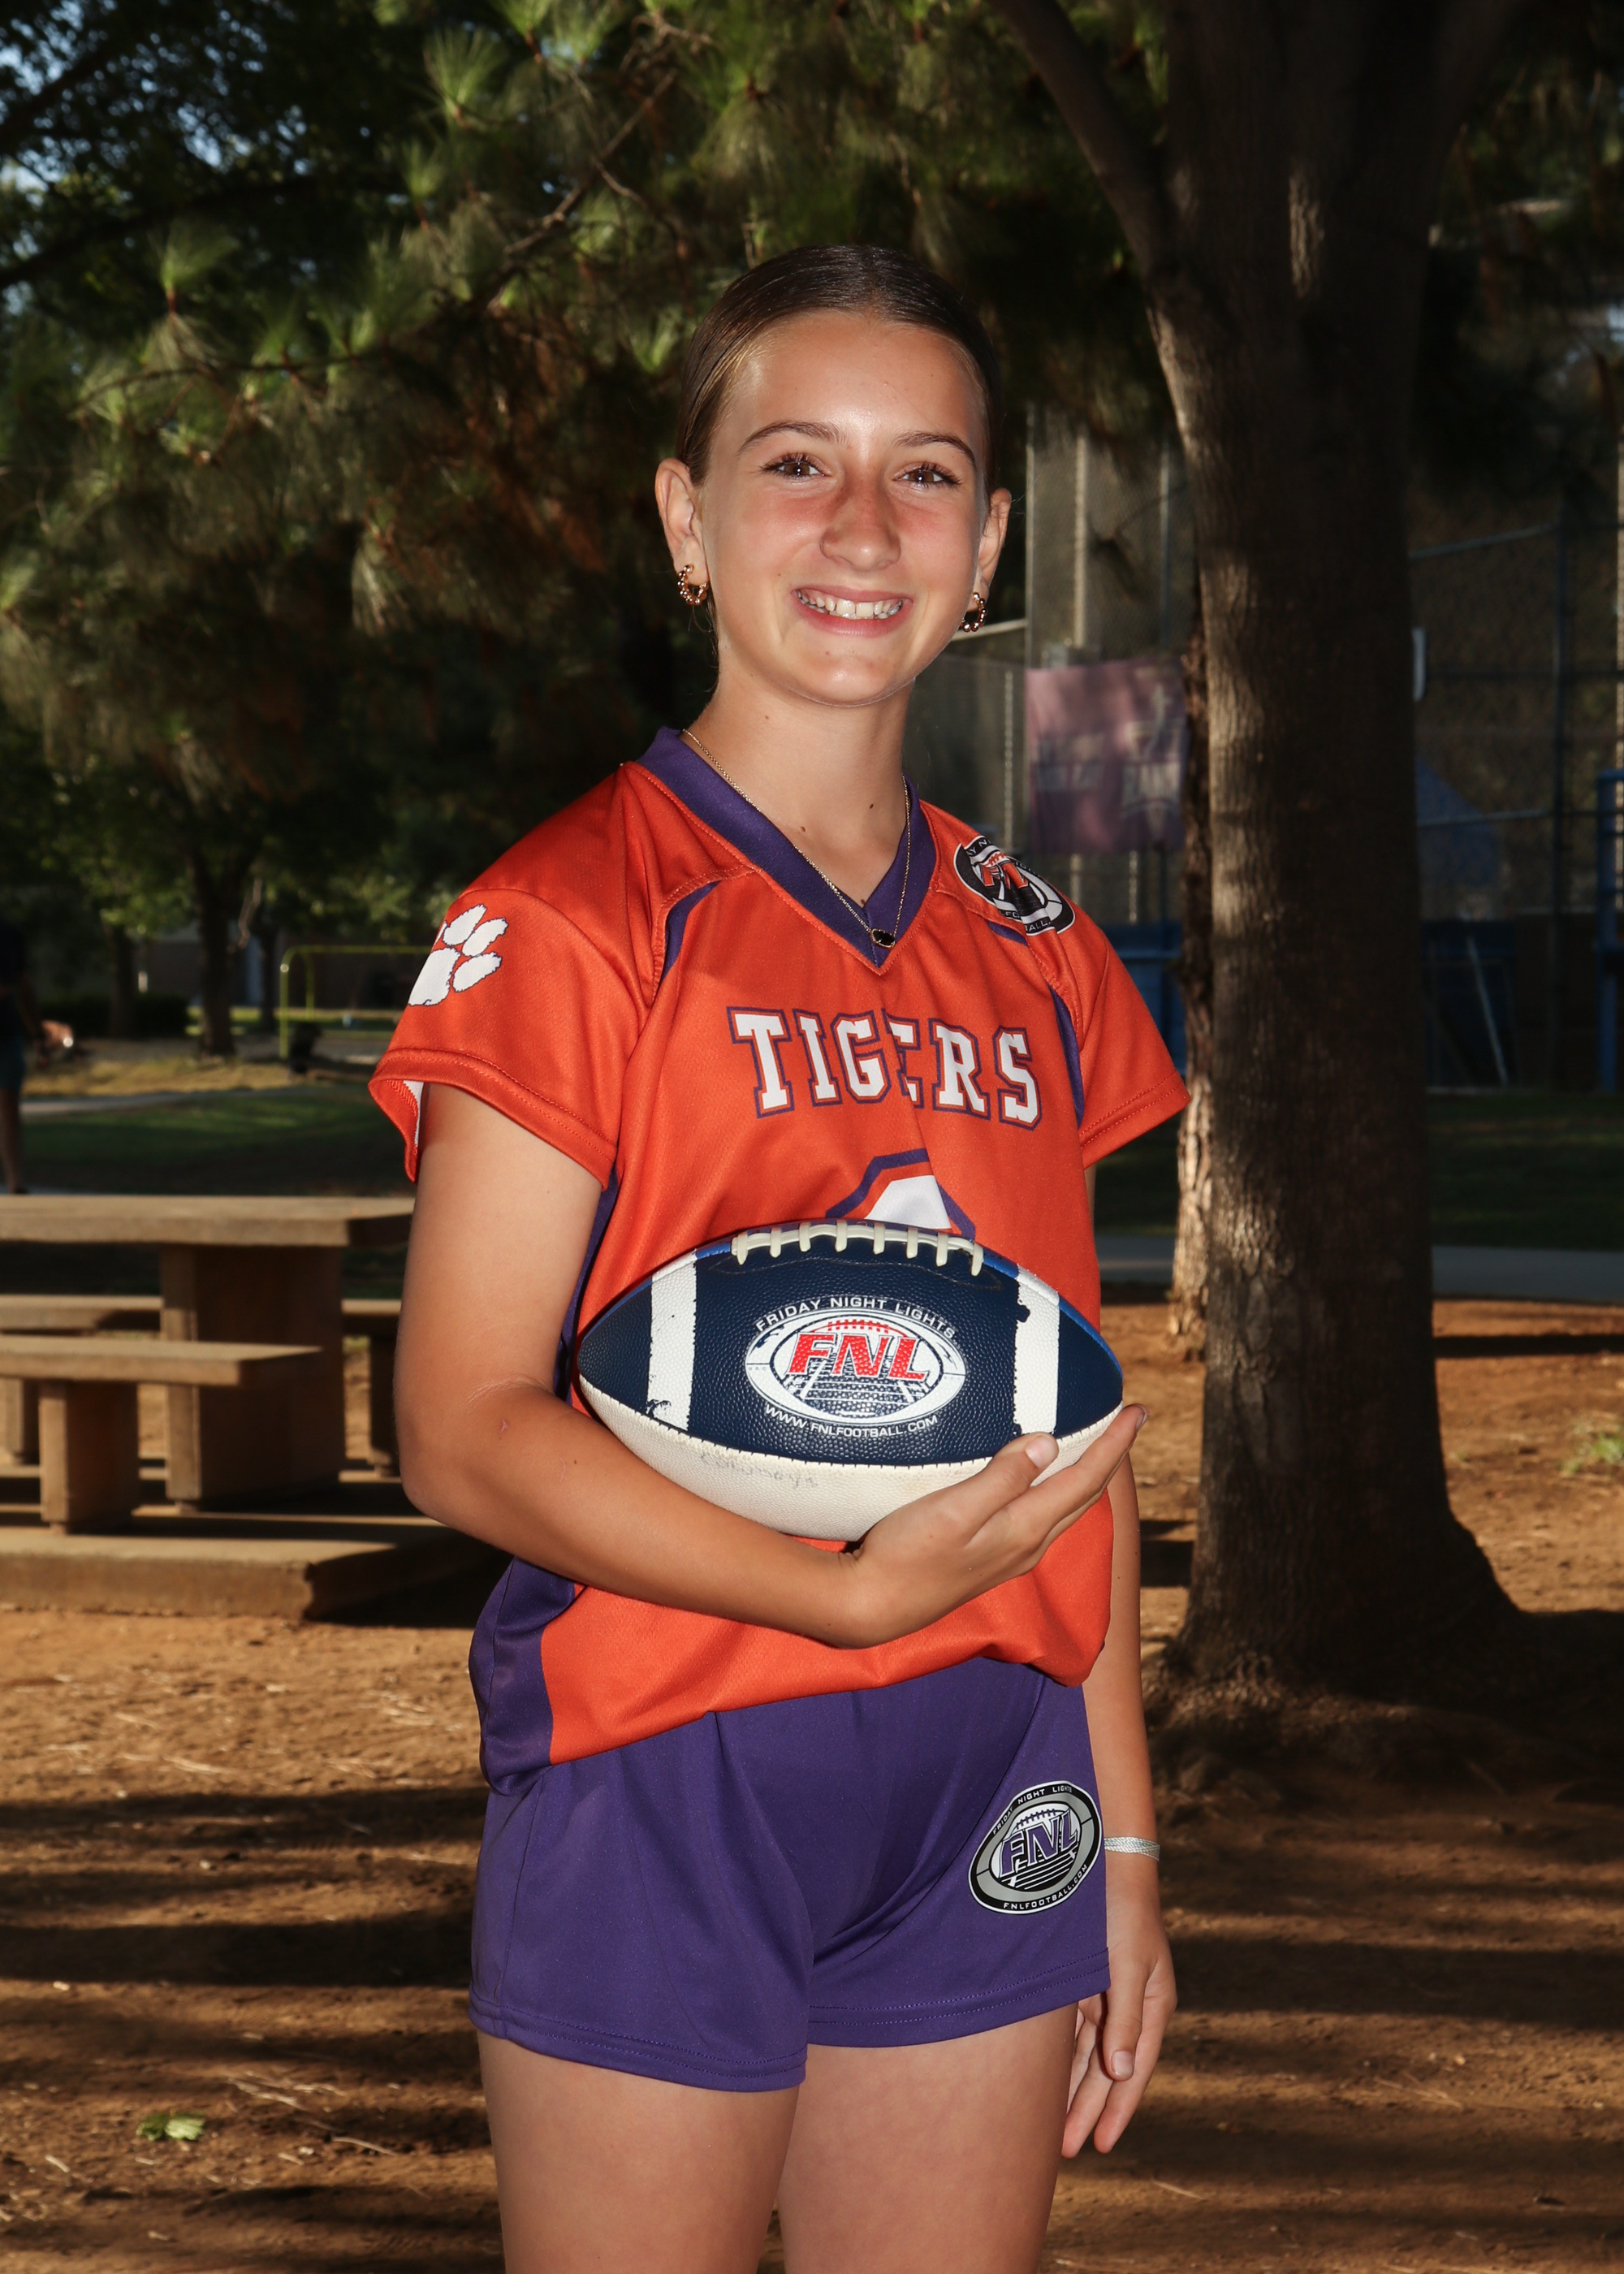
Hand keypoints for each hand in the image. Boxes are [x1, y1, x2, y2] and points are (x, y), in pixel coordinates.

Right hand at [829, 1406, 1145, 1648]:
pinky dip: (1057, 1489)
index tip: (1136, 1411)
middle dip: (1110, 1457)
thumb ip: (1003, 1478)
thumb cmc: (907, 1555)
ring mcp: (1010, 1555)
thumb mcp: (954, 1511)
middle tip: (1126, 1419)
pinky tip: (1042, 1481)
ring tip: (1095, 1444)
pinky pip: (1042, 1516)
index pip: (1085, 1480)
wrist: (872, 1606)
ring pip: (1065, 1508)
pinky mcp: (989, 1558)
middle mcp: (1028, 1545)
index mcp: (1026, 1529)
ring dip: (1087, 1474)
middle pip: (1084, 1494)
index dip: (1114, 1444)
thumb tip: (1050, 1444)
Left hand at [1063, 1855, 1175, 2154]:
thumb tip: (1121, 2073)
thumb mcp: (1128, 1965)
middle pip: (1107, 2069)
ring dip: (1071, 2088)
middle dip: (1088, 2110)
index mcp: (1152, 2004)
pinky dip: (1059, 2056)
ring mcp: (1105, 1993)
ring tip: (1052, 2128)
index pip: (1134, 2069)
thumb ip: (1126, 2019)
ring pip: (1086, 2053)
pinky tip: (1042, 2081)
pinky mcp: (1081, 1979)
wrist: (1101, 1857)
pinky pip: (1070, 2029)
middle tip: (1067, 2150)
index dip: (1117, 2109)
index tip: (1101, 2145)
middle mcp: (1129, 2004)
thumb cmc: (1120, 1911)